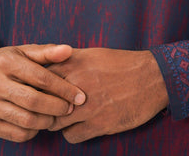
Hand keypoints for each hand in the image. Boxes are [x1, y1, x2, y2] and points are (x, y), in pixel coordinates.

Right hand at [0, 43, 86, 142]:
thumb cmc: (5, 64)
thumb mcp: (23, 52)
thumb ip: (47, 52)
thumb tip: (68, 50)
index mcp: (6, 62)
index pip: (41, 78)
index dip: (63, 88)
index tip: (79, 95)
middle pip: (34, 101)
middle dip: (57, 107)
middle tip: (70, 108)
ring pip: (26, 120)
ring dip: (47, 121)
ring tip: (56, 116)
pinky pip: (16, 133)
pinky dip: (33, 131)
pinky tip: (39, 122)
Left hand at [46, 48, 168, 142]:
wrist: (152, 77)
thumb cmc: (122, 63)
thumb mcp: (93, 54)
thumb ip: (69, 60)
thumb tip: (49, 66)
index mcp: (74, 63)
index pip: (40, 78)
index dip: (37, 86)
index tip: (38, 91)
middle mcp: (77, 84)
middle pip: (43, 101)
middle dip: (43, 106)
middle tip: (45, 108)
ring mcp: (87, 106)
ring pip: (54, 121)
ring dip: (56, 121)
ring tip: (62, 118)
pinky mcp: (98, 124)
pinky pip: (71, 136)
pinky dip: (71, 133)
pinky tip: (78, 126)